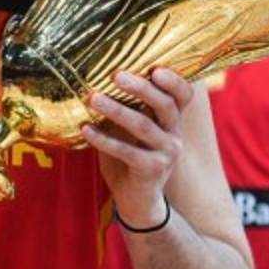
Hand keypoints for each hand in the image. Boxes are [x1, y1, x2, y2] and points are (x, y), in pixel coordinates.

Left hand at [82, 68, 193, 228]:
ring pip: (143, 125)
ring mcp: (167, 152)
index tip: (155, 67)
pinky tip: (85, 129)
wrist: (136, 201)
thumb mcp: (128, 130)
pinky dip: (103, 139)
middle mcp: (174, 133)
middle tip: (116, 75)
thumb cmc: (129, 157)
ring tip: (93, 98)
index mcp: (171, 119)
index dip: (174, 80)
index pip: (183, 94)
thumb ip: (123, 108)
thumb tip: (95, 79)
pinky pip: (126, 151)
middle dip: (141, 87)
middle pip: (164, 104)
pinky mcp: (153, 170)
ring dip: (116, 110)